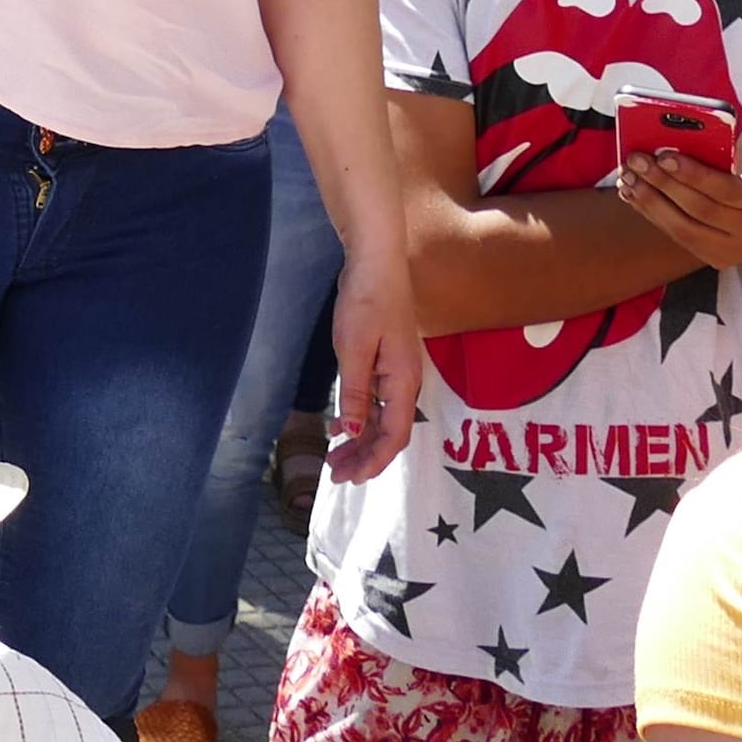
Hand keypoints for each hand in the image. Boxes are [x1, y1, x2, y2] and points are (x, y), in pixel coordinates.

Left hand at [319, 243, 424, 484]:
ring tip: (335, 459)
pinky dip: (361, 419)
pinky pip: (378, 403)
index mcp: (403, 381)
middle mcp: (406, 382)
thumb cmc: (366, 301)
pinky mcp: (387, 363)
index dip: (375, 461)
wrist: (376, 262)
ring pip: (383, 419)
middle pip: (390, 432)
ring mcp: (398, 372)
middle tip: (337, 476)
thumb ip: (355, 392)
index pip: (395, 435)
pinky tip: (342, 427)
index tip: (351, 479)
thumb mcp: (354, 348)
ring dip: (361, 442)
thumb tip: (352, 432)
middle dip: (365, 458)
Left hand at [623, 108, 741, 291]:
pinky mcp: (716, 258)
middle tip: (636, 159)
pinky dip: (652, 215)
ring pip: (685, 229)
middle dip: (664, 183)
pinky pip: (679, 238)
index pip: (730, 191)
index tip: (665, 154)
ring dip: (651, 202)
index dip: (695, 174)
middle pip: (702, 210)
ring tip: (627, 176)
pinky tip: (632, 193)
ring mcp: (735, 249)